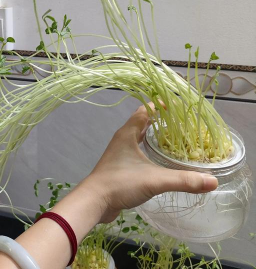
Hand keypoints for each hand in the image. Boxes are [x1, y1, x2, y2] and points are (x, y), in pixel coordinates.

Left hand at [82, 103, 217, 222]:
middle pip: (142, 122)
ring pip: (139, 137)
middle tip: (182, 123)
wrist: (95, 201)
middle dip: (161, 120)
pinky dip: (149, 151)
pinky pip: (137, 151)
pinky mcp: (120, 166)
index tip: (178, 106)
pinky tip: (160, 161)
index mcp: (128, 133)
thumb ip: (183, 180)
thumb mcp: (154, 180)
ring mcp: (120, 152)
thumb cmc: (121, 182)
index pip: (145, 111)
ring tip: (175, 139)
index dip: (160, 106)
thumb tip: (213, 181)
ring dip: (154, 136)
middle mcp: (123, 139)